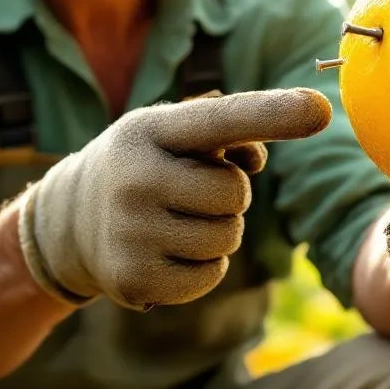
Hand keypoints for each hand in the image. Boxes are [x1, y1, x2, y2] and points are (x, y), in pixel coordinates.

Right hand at [14, 88, 331, 310]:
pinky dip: (203, 266)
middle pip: (236, 195)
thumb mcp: (171, 132)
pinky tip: (169, 251)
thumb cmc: (146, 164)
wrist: (68, 218)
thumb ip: (226, 131)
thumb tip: (257, 158)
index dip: (274, 113)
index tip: (321, 109)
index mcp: (150, 129)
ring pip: (227, 238)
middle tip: (192, 191)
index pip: (221, 119)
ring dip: (218, 232)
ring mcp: (130, 231)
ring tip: (178, 220)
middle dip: (229, 196)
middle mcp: (135, 177)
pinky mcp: (132, 279)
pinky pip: (210, 276)